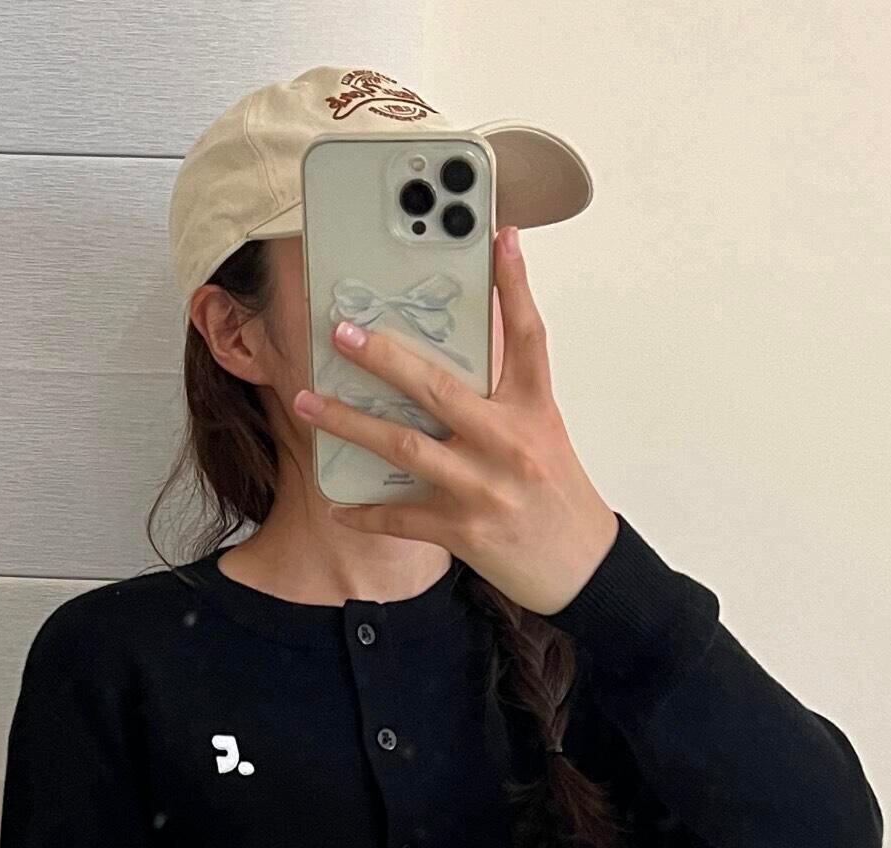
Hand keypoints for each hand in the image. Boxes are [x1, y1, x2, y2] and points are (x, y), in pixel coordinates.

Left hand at [291, 226, 618, 617]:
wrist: (580, 568)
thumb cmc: (557, 497)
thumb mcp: (541, 434)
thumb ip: (502, 399)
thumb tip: (452, 366)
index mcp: (533, 410)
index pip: (527, 336)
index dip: (514, 284)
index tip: (499, 237)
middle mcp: (508, 442)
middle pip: (438, 387)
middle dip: (385, 357)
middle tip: (343, 332)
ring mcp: (483, 488)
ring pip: (404, 447)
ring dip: (350, 424)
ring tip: (309, 403)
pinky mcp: (463, 530)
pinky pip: (400, 517)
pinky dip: (365, 511)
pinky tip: (337, 504)